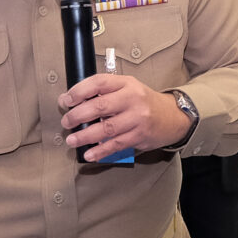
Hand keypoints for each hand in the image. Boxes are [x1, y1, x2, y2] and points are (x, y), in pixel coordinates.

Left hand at [60, 73, 189, 160]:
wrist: (172, 117)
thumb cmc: (143, 102)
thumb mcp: (127, 88)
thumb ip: (103, 92)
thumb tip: (71, 100)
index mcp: (126, 83)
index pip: (99, 83)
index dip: (79, 91)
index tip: (66, 100)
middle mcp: (133, 99)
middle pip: (100, 106)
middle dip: (78, 115)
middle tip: (67, 122)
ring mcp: (137, 118)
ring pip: (106, 128)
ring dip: (85, 136)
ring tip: (72, 140)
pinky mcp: (140, 136)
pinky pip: (116, 145)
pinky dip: (101, 151)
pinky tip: (89, 154)